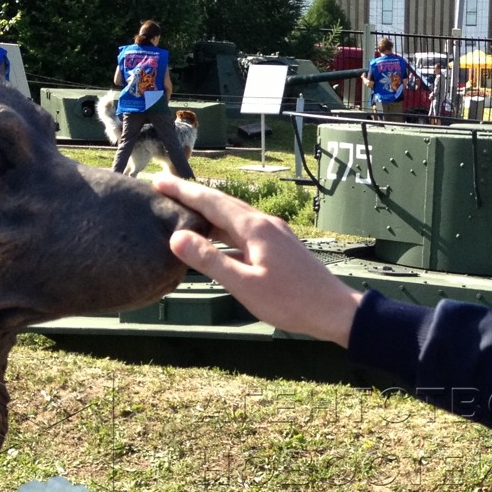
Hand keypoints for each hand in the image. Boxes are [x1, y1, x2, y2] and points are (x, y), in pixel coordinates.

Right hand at [155, 176, 364, 346]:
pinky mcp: (279, 246)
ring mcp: (274, 234)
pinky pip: (244, 232)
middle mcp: (264, 223)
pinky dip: (224, 231)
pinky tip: (215, 242)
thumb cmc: (291, 302)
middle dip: (192, 196)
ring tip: (183, 212)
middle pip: (222, 204)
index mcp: (254, 228)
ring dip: (208, 214)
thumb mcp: (244, 285)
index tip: (158, 181)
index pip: (211, 202)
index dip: (183, 192)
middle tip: (164, 189)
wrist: (334, 310)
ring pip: (233, 217)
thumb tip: (177, 237)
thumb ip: (211, 261)